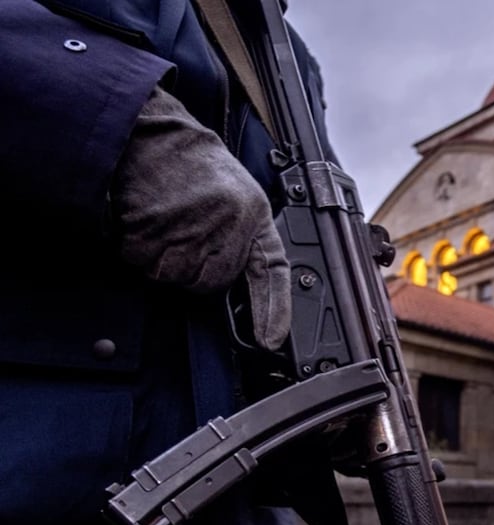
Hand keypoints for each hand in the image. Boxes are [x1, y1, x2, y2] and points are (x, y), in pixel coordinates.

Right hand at [111, 85, 289, 350]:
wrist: (152, 134)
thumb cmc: (192, 166)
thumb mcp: (235, 195)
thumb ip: (242, 237)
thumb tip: (241, 284)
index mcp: (255, 215)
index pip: (271, 271)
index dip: (273, 309)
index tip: (271, 339)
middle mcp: (230, 224)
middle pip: (211, 283)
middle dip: (194, 268)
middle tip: (185, 231)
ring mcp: (193, 228)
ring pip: (176, 277)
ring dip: (164, 259)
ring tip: (167, 220)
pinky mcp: (157, 230)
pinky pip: (145, 264)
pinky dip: (139, 249)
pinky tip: (148, 219)